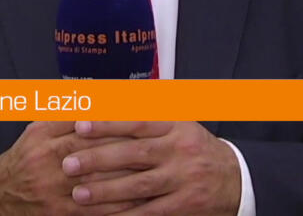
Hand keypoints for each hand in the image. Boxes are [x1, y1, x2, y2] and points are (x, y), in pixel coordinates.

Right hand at [0, 121, 142, 215]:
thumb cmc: (26, 159)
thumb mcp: (38, 129)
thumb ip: (66, 113)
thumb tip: (101, 95)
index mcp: (42, 134)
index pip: (81, 123)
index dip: (112, 120)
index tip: (139, 117)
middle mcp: (45, 159)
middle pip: (91, 151)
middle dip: (124, 149)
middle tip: (153, 146)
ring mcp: (50, 189)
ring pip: (95, 182)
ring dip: (126, 179)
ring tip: (152, 174)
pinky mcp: (57, 213)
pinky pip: (92, 211)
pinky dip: (117, 207)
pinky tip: (138, 203)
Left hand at [61, 121, 240, 214]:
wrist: (233, 178)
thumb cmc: (193, 148)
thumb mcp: (176, 122)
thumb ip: (144, 112)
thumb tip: (105, 99)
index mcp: (174, 126)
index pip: (137, 122)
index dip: (107, 123)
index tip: (79, 126)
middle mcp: (180, 150)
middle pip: (134, 154)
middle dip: (98, 160)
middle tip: (68, 164)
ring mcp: (183, 179)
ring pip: (139, 186)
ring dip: (106, 192)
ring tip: (78, 194)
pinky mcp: (185, 205)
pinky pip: (150, 212)